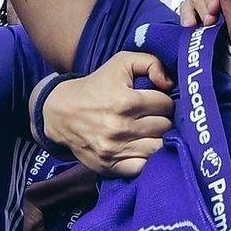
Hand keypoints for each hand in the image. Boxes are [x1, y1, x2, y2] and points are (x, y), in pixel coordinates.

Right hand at [43, 53, 175, 177]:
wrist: (61, 112)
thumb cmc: (96, 85)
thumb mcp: (121, 62)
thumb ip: (151, 62)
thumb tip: (169, 83)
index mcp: (125, 101)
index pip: (166, 105)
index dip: (164, 100)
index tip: (155, 101)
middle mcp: (120, 127)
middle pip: (165, 126)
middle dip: (162, 119)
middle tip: (152, 116)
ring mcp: (114, 150)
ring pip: (158, 148)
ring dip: (157, 138)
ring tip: (149, 131)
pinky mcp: (110, 166)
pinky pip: (143, 168)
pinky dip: (146, 159)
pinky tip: (142, 147)